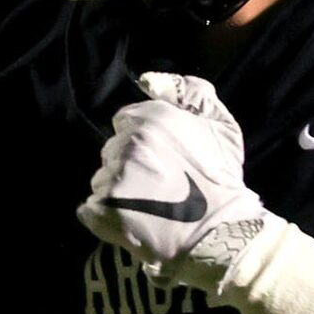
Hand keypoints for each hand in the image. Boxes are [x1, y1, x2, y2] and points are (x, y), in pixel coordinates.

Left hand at [79, 73, 269, 289]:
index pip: (125, 121)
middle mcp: (128, 144)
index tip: (162, 160)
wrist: (220, 232)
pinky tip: (131, 222)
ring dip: (118, 192)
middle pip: (112, 150)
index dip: (142, 140)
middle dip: (129, 165)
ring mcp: (113, 178)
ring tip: (147, 207)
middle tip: (158, 186)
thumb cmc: (223, 181)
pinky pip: (90, 209)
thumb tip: (148, 80)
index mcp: (152, 119)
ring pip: (102, 179)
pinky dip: (105, 217)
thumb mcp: (221, 126)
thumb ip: (190, 92)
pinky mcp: (102, 210)